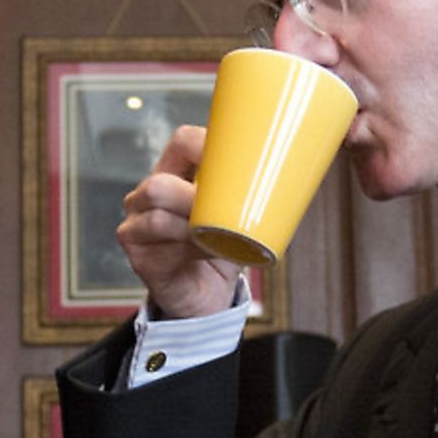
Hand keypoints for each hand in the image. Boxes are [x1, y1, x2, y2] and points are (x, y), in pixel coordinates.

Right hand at [117, 125, 241, 318]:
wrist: (208, 295)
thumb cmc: (224, 249)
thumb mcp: (240, 217)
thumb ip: (253, 193)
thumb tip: (301, 172)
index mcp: (178, 173)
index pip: (183, 142)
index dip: (206, 144)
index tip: (237, 160)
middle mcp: (150, 192)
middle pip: (162, 179)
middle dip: (195, 193)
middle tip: (226, 208)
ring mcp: (137, 220)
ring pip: (156, 202)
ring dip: (191, 219)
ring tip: (216, 234)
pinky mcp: (136, 248)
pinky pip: (157, 234)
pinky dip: (186, 242)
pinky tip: (204, 250)